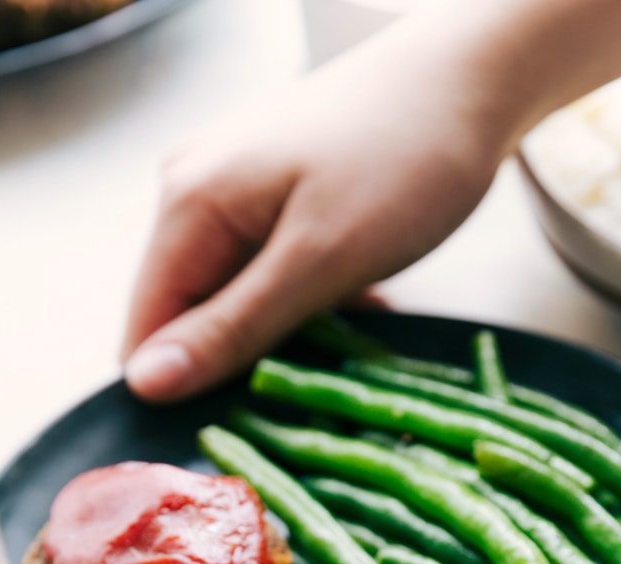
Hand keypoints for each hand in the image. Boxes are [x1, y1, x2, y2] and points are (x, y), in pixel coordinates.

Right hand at [120, 7, 526, 400]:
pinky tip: (359, 300)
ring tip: (347, 330)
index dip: (182, 391)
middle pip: (190, 317)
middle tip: (313, 379)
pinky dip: (309, 302)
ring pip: (237, 300)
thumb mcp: (320, 260)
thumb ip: (232, 327)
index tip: (240, 430)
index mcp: (188, 203)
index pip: (144, 332)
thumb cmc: (406, 160)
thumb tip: (144, 385)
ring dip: (286, 334)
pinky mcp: (275, 195)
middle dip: (244, 361)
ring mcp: (236, 191)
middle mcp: (195, 192)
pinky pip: (271, 273)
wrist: (476, 75)